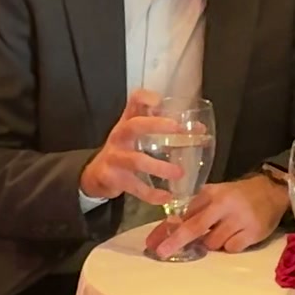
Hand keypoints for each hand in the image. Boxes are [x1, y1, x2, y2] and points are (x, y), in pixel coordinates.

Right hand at [78, 89, 185, 204]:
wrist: (96, 175)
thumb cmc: (124, 150)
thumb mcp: (137, 135)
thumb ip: (164, 130)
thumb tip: (198, 129)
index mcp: (128, 121)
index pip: (134, 101)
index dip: (146, 98)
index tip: (160, 101)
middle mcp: (120, 136)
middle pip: (134, 125)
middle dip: (155, 125)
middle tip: (177, 128)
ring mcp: (115, 157)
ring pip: (136, 160)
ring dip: (159, 167)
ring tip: (179, 173)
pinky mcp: (113, 178)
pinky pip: (135, 186)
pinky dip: (151, 193)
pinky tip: (166, 197)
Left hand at [148, 173, 287, 258]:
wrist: (271, 191)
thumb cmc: (237, 196)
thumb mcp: (215, 195)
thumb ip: (195, 210)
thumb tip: (169, 230)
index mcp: (210, 194)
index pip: (184, 215)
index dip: (166, 230)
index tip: (152, 243)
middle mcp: (223, 205)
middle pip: (194, 227)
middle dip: (176, 241)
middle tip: (162, 253)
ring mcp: (238, 219)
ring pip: (213, 243)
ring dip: (213, 243)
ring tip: (225, 232)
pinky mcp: (252, 232)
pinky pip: (231, 248)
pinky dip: (230, 246)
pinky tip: (237, 235)